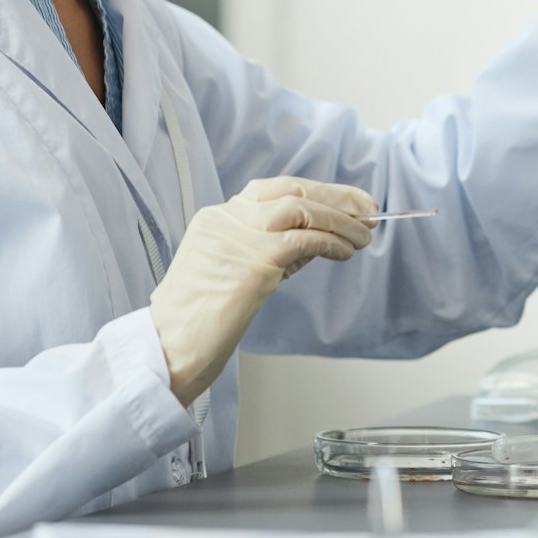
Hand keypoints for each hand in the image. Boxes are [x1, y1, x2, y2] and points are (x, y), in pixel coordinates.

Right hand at [149, 177, 376, 406]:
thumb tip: (321, 239)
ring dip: (341, 219)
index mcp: (216, 219)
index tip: (346, 203)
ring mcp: (240, 237)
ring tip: (364, 235)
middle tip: (368, 209)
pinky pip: (306, 239)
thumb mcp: (233, 274)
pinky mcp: (255, 261)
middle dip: (336, 197)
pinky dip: (333, 241)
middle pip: (291, 189)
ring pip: (302, 207)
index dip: (316, 193)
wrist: (169, 347)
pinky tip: (346, 252)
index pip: (274, 191)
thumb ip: (270, 252)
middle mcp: (226, 219)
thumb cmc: (198, 323)